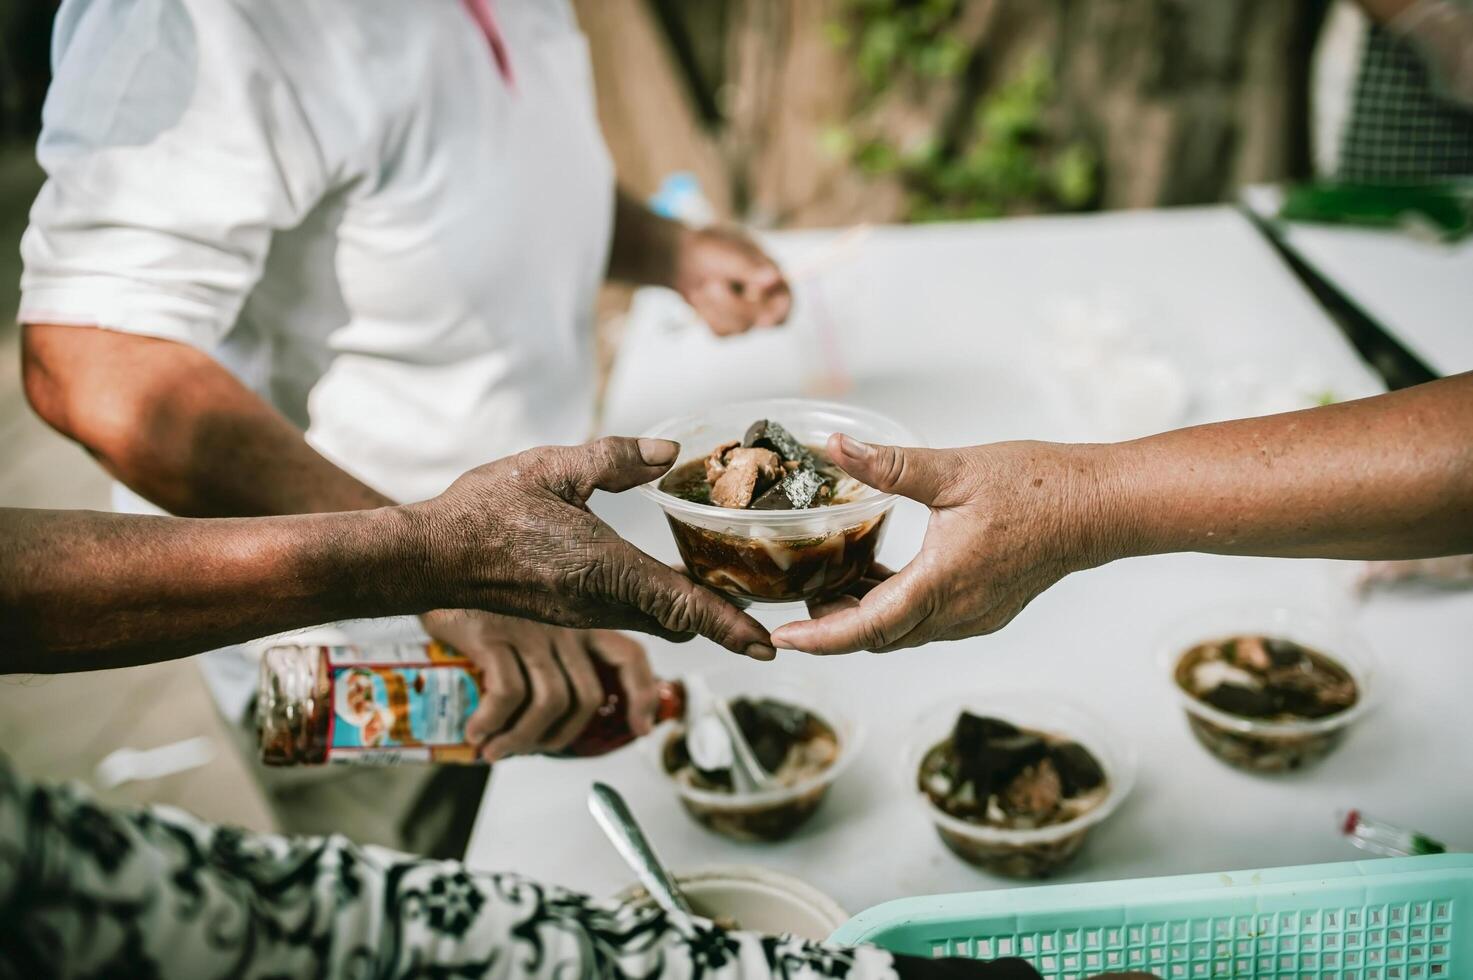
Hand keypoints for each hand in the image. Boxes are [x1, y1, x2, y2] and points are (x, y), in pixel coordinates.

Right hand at [409, 436, 775, 659]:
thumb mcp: (553, 467)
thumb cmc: (485, 511)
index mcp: (605, 570)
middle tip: (760, 596)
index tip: (769, 644)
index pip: (684, 606)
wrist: (431, 555)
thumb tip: (670, 454)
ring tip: (723, 580)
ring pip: (656, 621)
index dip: (731, 626)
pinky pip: (630, 615)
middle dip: (723, 618)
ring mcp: (584, 614)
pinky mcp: (569, 613)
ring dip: (691, 609)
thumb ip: (616, 459)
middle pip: (680, 623)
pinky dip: (660, 603)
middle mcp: (601, 603)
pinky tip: (667, 575)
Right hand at [422, 610, 656, 761]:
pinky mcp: (492, 633)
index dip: (643, 695)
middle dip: (562, 737)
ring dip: (522, 740)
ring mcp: (530, 627)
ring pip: (550, 702)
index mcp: (581, 617)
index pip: (630, 655)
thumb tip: (555, 712)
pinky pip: (507, 695)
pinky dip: (492, 724)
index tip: (639, 728)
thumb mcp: (530, 614)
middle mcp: (564, 622)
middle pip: (587, 696)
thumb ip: (551, 649)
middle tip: (529, 749)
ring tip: (495, 751)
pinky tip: (475, 731)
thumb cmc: (480, 598)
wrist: (429, 557)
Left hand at [673, 226, 791, 334]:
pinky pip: (722, 332)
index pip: (784, 303)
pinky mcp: (731, 324)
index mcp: (773, 276)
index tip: (758, 315)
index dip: (775, 312)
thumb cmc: (709, 249)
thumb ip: (748, 267)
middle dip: (732, 305)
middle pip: (761, 320)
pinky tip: (701, 298)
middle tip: (709, 285)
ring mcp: (749, 314)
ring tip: (703, 286)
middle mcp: (766, 298)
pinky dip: (707, 315)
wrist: (682, 257)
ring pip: (739, 328)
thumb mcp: (725, 253)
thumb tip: (773, 278)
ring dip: (714, 307)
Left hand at [770, 434, 1107, 654]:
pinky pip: (927, 622)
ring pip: (903, 632)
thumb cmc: (1035, 487)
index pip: (866, 628)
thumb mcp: (952, 469)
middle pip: (879, 638)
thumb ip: (888, 464)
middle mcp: (956, 612)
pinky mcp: (986, 610)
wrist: (1096, 508)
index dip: (820, 638)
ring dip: (865, 617)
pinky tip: (879, 577)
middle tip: (796, 602)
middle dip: (833, 627)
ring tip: (829, 585)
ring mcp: (974, 617)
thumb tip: (836, 447)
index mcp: (941, 584)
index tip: (783, 639)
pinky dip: (895, 609)